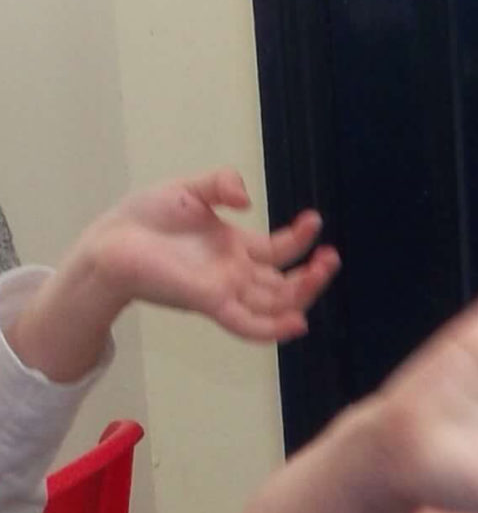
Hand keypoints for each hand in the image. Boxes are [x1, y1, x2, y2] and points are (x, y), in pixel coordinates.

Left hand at [11, 167, 338, 381]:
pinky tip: (297, 323)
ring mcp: (227, 291)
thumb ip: (220, 184)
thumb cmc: (146, 218)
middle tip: (331, 257)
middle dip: (314, 273)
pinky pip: (248, 324)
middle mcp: (237, 275)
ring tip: (321, 272)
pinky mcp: (210, 303)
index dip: (301, 239)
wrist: (111, 241)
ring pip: (277, 305)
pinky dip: (273, 328)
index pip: (281, 251)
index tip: (315, 220)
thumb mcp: (190, 189)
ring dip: (303, 294)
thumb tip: (247, 200)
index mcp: (236, 250)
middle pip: (287, 285)